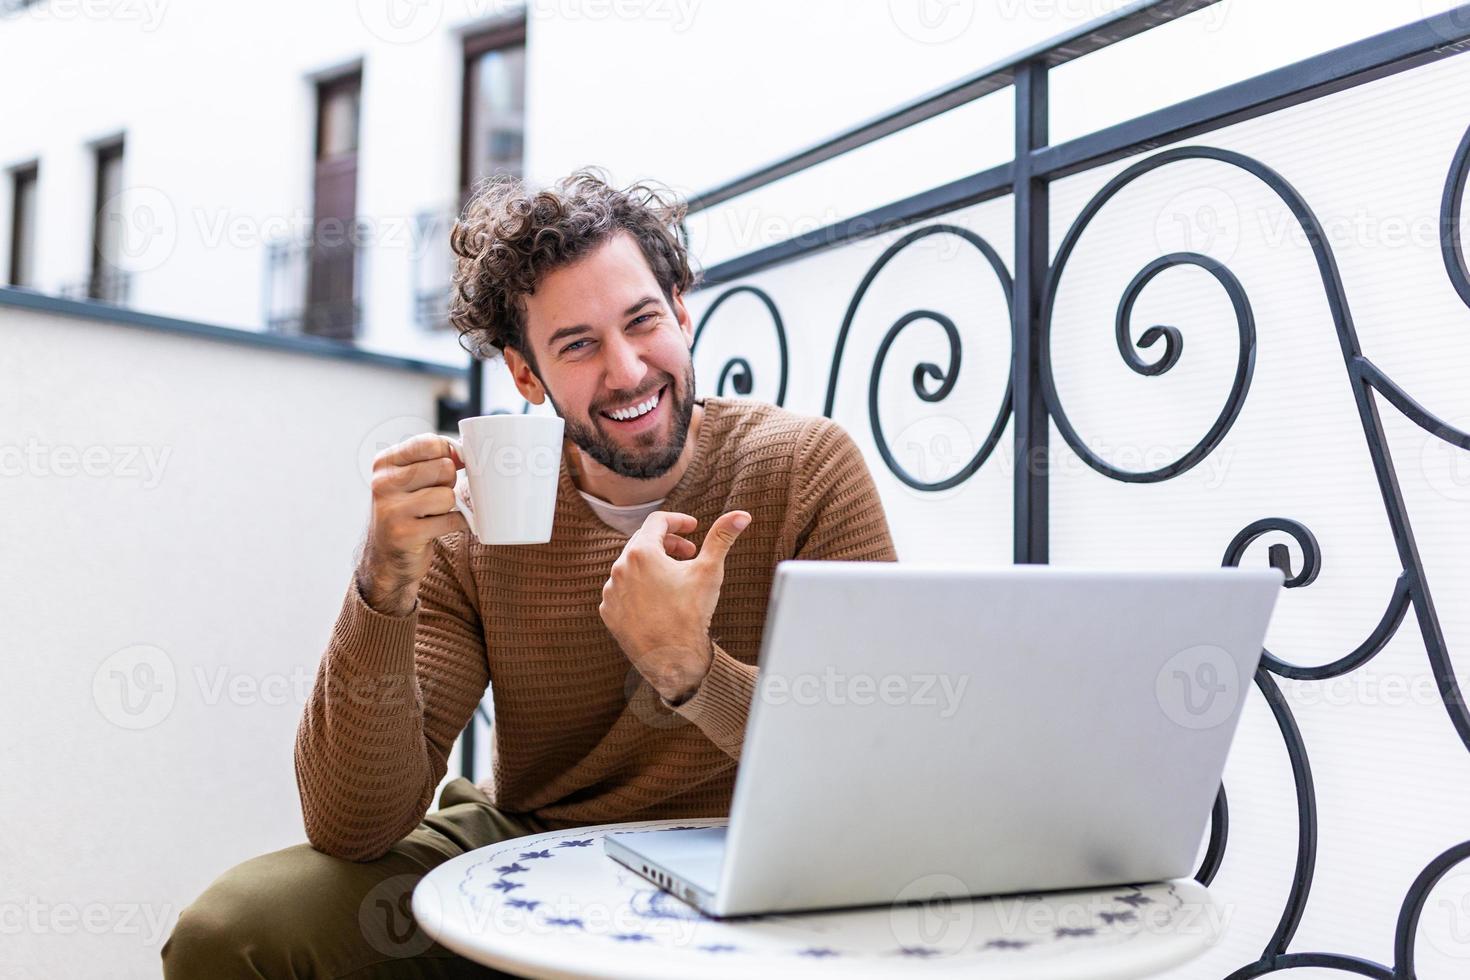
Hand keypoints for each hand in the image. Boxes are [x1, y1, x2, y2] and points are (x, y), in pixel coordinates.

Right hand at [357, 434, 470, 615]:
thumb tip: (464, 453)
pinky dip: (454, 524)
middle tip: (433, 497)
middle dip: (448, 483)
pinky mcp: (405, 534)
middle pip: (444, 468)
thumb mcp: (409, 479)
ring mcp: (392, 510)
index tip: (441, 470)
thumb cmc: (407, 511)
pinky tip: (437, 528)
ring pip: (448, 495)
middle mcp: (383, 483)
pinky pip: (451, 520)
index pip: (432, 443)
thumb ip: (433, 459)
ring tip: (431, 514)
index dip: (448, 456)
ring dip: (448, 507)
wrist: (385, 557)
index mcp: (384, 463)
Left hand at [599, 510, 751, 702]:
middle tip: (688, 553)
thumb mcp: (709, 570)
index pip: (657, 522)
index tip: (692, 529)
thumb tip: (742, 515)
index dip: (678, 521)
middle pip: (643, 542)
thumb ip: (722, 537)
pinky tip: (658, 598)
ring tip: (674, 578)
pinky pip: (623, 590)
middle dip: (668, 544)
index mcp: (641, 553)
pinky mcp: (608, 612)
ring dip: (653, 566)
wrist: (674, 660)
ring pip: (632, 567)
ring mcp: (611, 592)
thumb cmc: (692, 613)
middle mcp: (619, 568)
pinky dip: (639, 587)